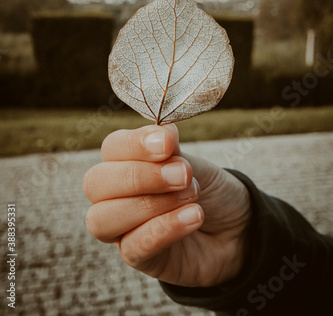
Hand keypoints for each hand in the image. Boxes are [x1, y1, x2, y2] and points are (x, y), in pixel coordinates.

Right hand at [83, 124, 250, 286]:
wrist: (236, 226)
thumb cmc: (208, 190)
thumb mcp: (193, 163)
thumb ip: (171, 151)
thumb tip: (162, 132)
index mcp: (125, 162)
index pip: (112, 147)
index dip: (135, 144)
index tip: (169, 142)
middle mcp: (115, 194)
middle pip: (95, 183)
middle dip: (139, 176)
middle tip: (184, 174)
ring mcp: (122, 228)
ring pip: (102, 219)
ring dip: (150, 204)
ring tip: (192, 195)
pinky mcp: (139, 257)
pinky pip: (134, 246)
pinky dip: (165, 228)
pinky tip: (194, 216)